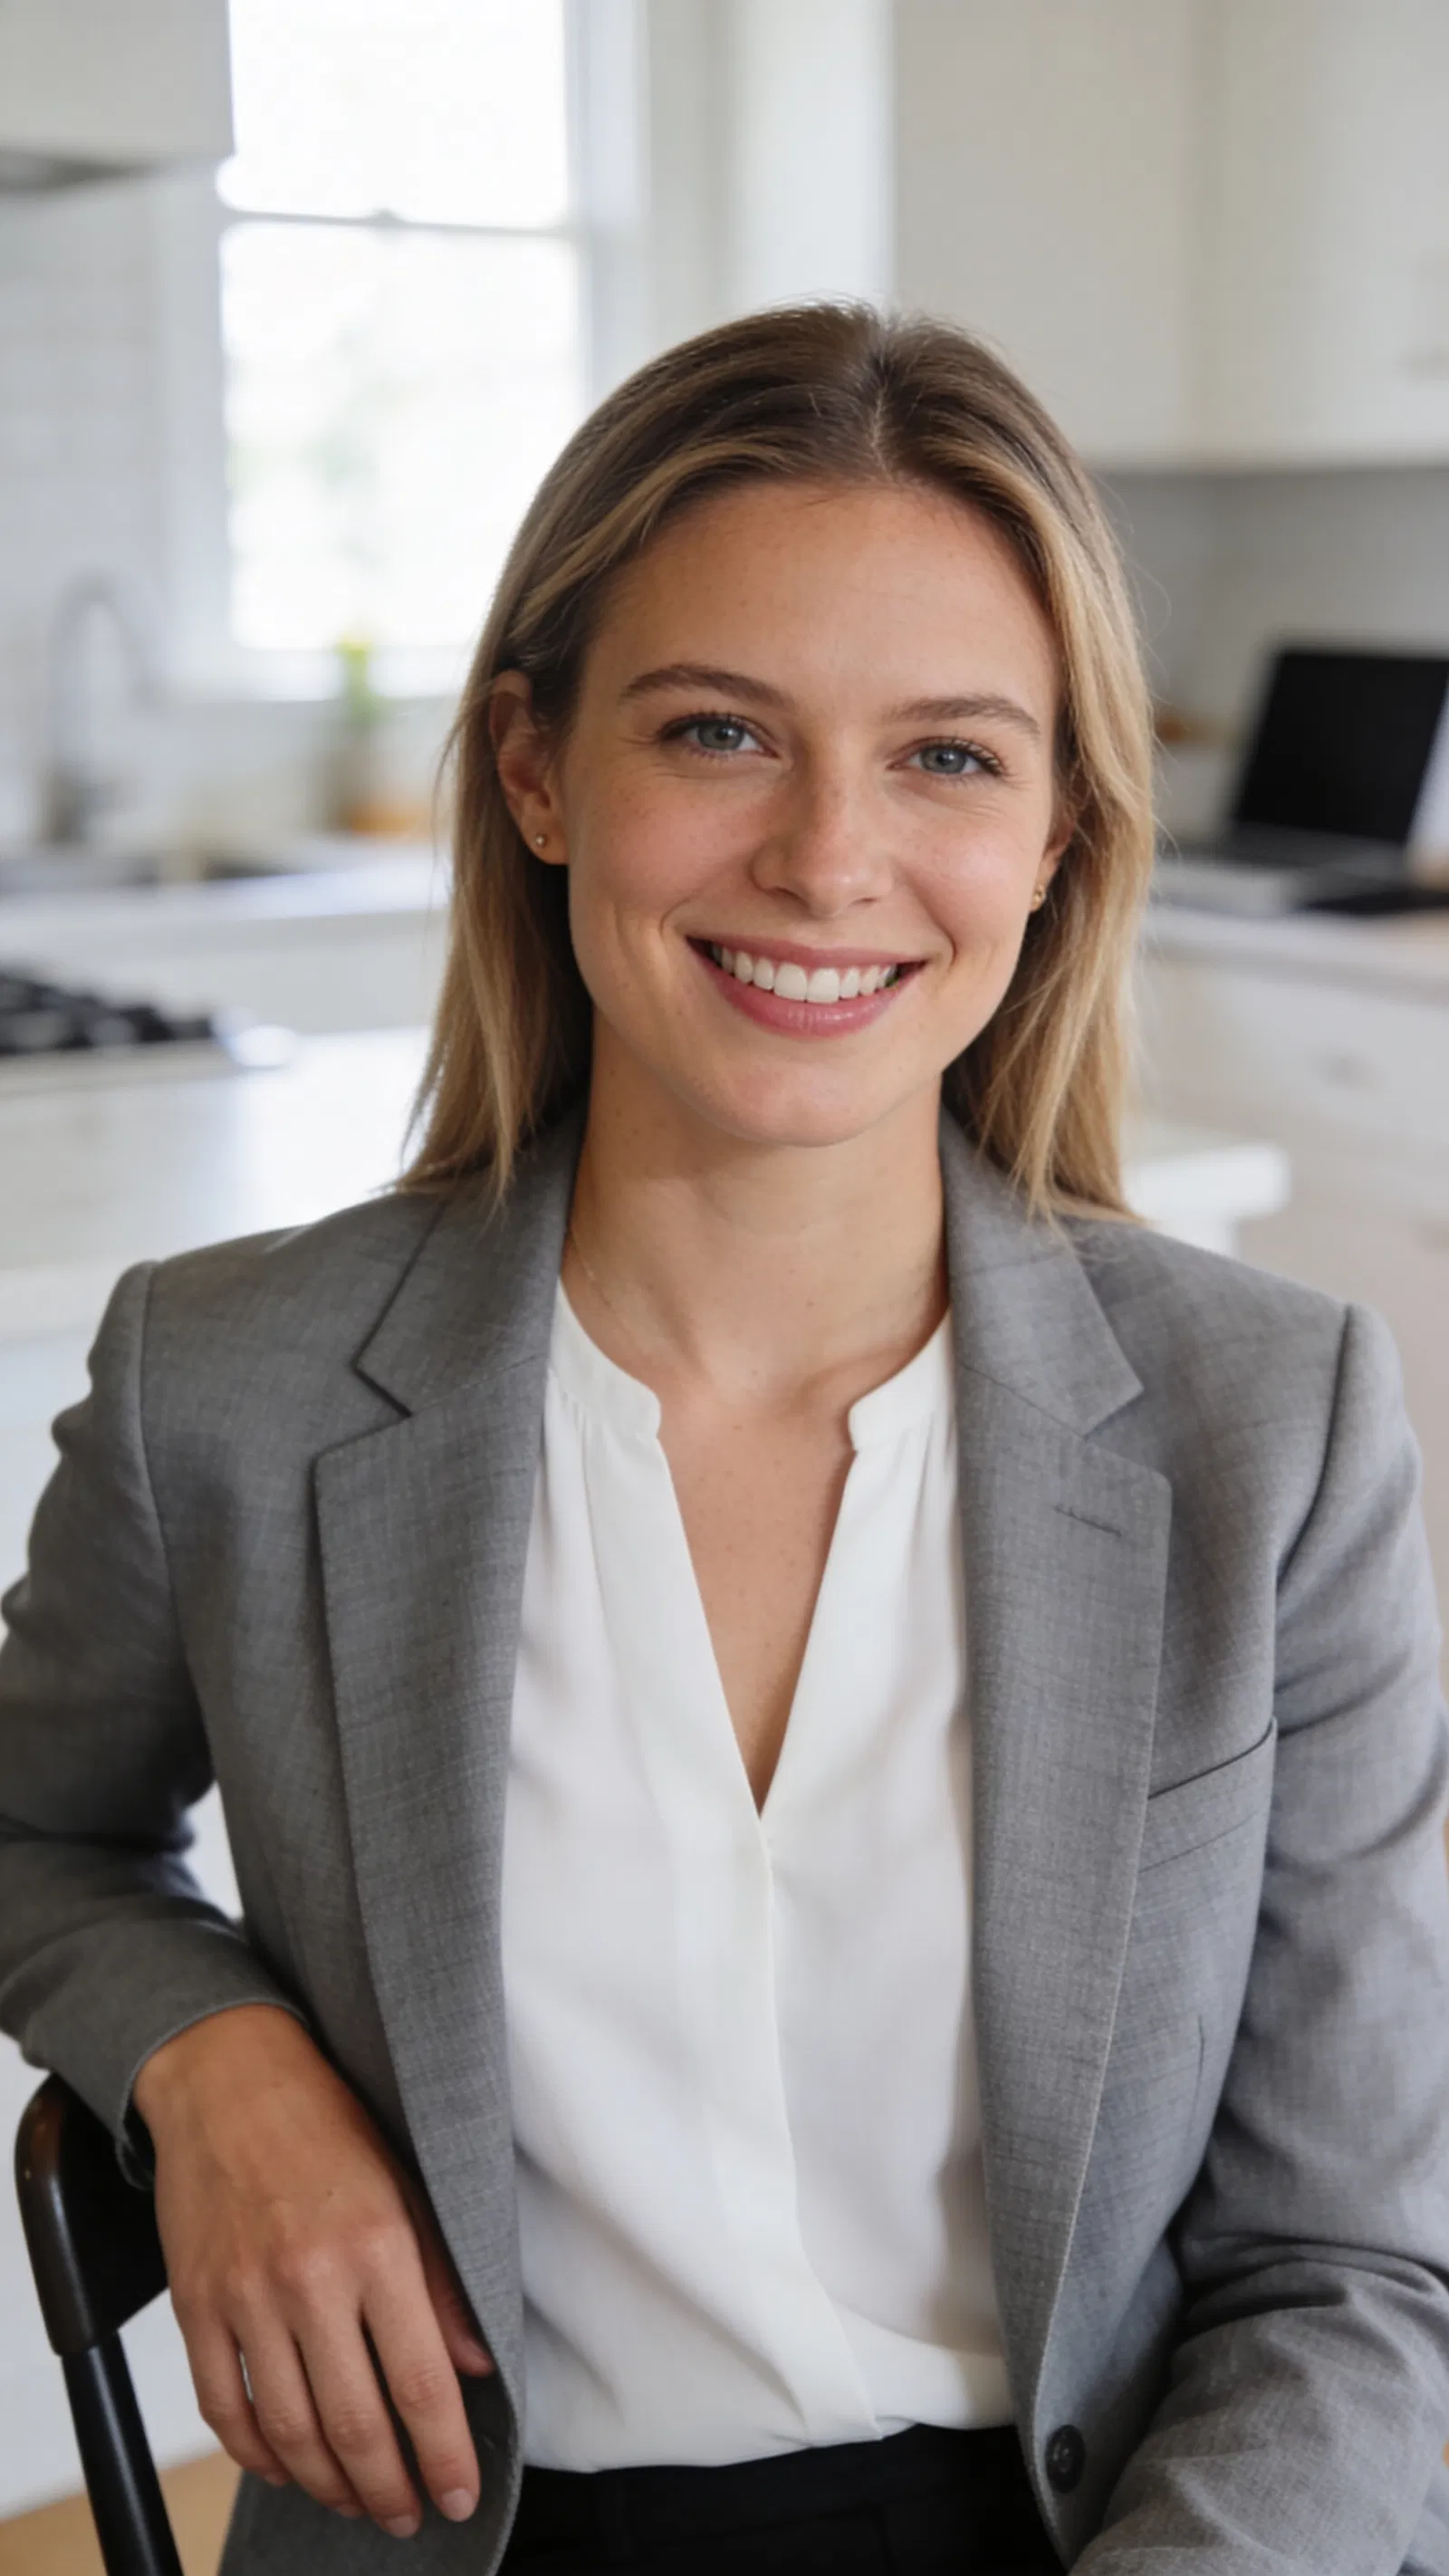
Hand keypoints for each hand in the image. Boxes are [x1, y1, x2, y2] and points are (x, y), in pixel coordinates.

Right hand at [134, 2003, 492, 2534]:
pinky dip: (256, 2453)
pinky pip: (224, 2407)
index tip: (460, 2495)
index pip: (422, 2384)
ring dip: (328, 2485)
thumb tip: (476, 2367)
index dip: (446, 2456)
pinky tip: (286, 2465)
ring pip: (289, 2433)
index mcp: (377, 2247)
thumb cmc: (330, 2123)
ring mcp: (245, 2297)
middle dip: (390, 2489)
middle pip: (355, 2426)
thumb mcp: (409, 2185)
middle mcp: (310, 2280)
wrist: (228, 2076)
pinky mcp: (196, 2304)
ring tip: (357, 2501)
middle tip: (409, 2516)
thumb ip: (442, 2283)